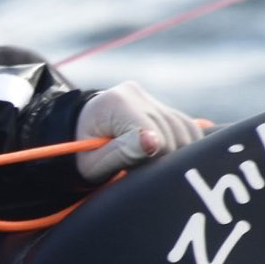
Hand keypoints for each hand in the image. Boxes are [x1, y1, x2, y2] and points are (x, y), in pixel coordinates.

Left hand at [74, 81, 200, 181]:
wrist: (77, 135)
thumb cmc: (81, 154)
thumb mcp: (92, 162)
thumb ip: (121, 153)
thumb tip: (153, 142)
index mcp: (116, 103)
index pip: (154, 134)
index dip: (150, 159)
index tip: (134, 169)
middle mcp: (136, 95)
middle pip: (173, 135)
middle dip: (160, 159)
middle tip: (135, 168)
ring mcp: (151, 99)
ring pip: (185, 132)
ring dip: (173, 154)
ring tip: (146, 162)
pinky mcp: (163, 107)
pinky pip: (187, 128)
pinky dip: (182, 146)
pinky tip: (165, 156)